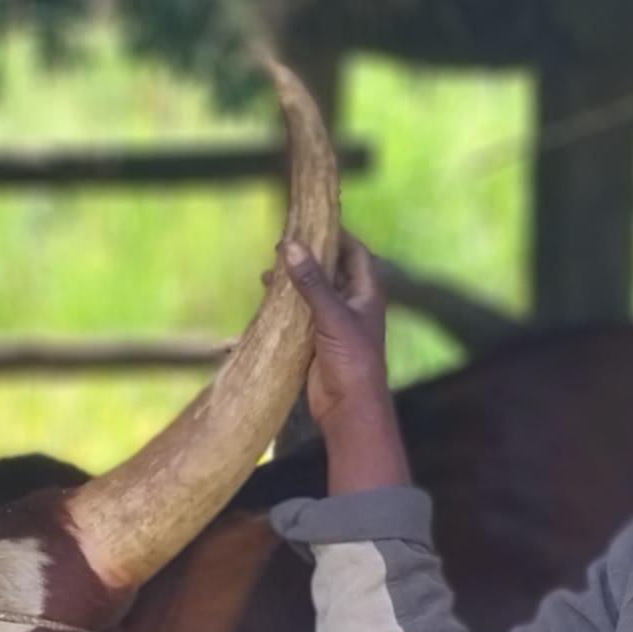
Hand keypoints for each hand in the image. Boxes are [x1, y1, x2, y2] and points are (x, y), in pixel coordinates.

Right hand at [278, 238, 409, 495]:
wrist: (350, 409)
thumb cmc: (352, 361)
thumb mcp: (331, 316)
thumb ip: (311, 281)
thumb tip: (291, 246)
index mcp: (367, 293)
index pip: (355, 252)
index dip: (336, 234)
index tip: (311, 222)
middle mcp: (353, 304)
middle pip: (331, 270)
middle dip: (308, 257)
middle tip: (280, 246)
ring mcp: (335, 323)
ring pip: (312, 293)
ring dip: (292, 282)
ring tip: (267, 273)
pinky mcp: (318, 341)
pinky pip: (300, 316)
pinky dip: (285, 308)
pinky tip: (265, 303)